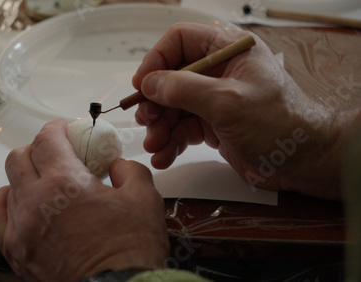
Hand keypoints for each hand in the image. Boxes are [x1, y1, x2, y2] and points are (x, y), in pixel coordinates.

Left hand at [0, 119, 168, 280]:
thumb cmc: (131, 249)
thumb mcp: (145, 199)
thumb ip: (128, 171)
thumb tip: (115, 166)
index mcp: (65, 182)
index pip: (47, 140)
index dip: (55, 128)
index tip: (64, 129)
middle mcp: (35, 201)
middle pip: (19, 157)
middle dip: (38, 148)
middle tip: (56, 153)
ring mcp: (20, 228)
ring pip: (8, 185)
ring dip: (25, 176)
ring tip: (43, 181)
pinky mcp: (16, 252)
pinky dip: (5, 202)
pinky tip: (18, 201)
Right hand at [133, 23, 347, 199]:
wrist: (303, 161)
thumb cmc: (278, 123)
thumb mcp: (228, 101)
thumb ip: (185, 89)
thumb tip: (149, 83)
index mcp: (228, 51)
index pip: (181, 40)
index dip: (157, 59)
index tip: (141, 84)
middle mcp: (218, 71)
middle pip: (171, 77)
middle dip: (155, 101)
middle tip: (147, 120)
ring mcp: (214, 99)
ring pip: (173, 106)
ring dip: (160, 127)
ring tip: (155, 145)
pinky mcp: (213, 124)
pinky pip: (183, 128)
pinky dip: (171, 142)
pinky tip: (163, 156)